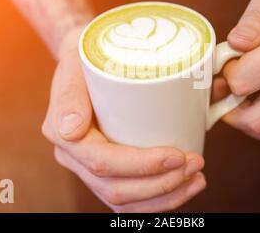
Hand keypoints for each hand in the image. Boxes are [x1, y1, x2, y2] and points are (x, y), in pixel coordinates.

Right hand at [42, 28, 205, 211]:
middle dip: (161, 183)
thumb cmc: (87, 59)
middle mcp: (72, 157)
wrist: (87, 62)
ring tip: (196, 177)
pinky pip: (128, 199)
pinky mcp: (105, 171)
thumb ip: (70, 93)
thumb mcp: (75, 62)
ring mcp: (87, 168)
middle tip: (195, 164)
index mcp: (62, 133)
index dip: (142, 166)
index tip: (178, 155)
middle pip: (116, 188)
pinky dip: (158, 199)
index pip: (102, 162)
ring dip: (164, 196)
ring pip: (123, 200)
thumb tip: (71, 130)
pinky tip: (184, 187)